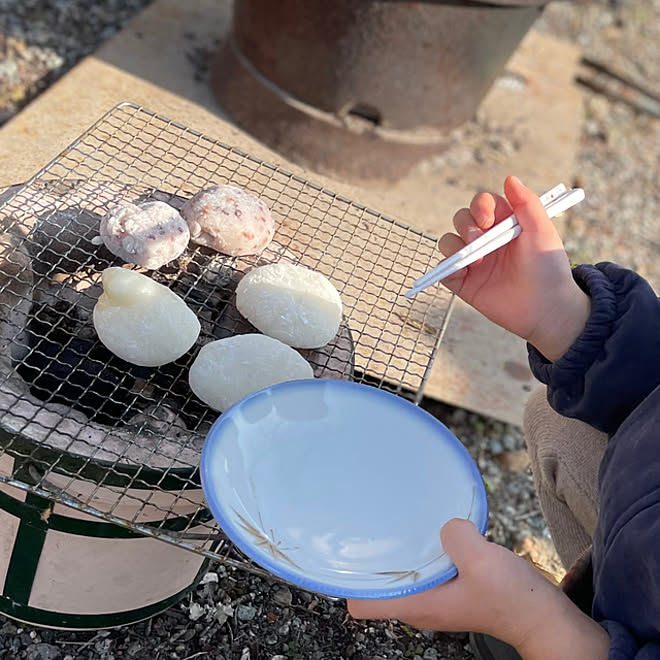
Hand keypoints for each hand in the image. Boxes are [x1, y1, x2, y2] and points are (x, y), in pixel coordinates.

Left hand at [348, 519, 609, 659]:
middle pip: (376, 586)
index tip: (345, 551)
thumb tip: (445, 526)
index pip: (361, 605)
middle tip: (366, 524)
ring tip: (396, 521)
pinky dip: (423, 551)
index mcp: (418, 605)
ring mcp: (435, 597)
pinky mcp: (451, 588)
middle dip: (370, 558)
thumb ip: (456, 537)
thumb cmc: (514, 599)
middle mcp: (420, 605)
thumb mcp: (483, 561)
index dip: (348, 581)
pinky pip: (424, 568)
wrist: (544, 617)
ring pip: (401, 574)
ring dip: (399, 552)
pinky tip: (432, 530)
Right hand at [438, 176, 590, 360]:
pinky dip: (448, 268)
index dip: (480, 206)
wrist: (546, 309)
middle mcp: (486, 240)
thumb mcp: (542, 231)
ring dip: (455, 246)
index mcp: (504, 224)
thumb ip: (527, 204)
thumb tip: (510, 178)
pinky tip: (465, 272)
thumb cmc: (549, 269)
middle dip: (466, 226)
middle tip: (479, 240)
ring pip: (448, 241)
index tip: (489, 219)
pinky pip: (444, 270)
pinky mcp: (464, 283)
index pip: (482, 204)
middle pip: (461, 219)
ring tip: (476, 261)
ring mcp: (473, 261)